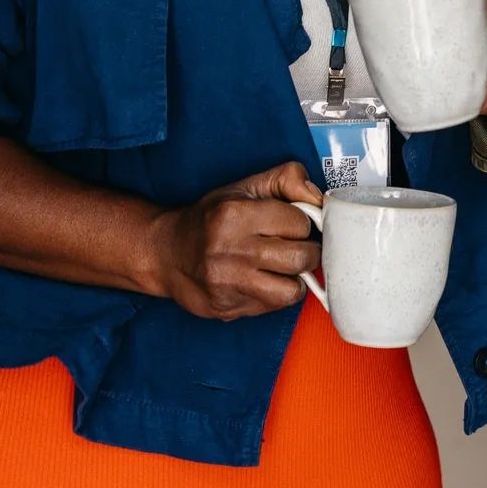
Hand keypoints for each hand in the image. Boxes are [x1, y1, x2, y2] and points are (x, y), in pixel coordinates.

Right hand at [146, 161, 323, 320]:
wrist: (167, 252)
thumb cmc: (212, 217)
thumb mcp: (247, 186)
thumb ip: (287, 179)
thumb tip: (319, 198)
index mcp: (235, 215)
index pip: (299, 223)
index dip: (303, 223)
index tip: (294, 223)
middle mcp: (230, 251)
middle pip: (301, 258)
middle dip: (308, 252)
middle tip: (297, 246)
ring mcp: (227, 284)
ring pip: (291, 291)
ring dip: (295, 279)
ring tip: (282, 266)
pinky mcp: (226, 308)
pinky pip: (272, 307)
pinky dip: (275, 294)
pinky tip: (262, 280)